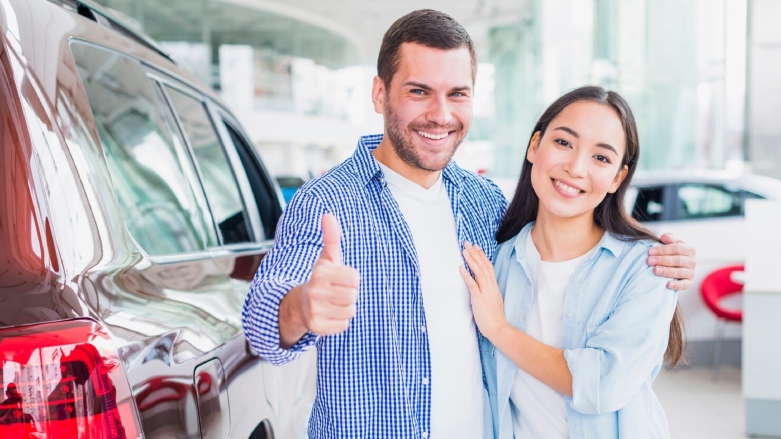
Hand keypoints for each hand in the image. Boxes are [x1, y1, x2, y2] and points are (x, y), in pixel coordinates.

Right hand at [280, 214, 359, 344]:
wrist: (300, 305)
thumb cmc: (321, 279)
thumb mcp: (327, 258)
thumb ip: (332, 237)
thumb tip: (328, 215)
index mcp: (320, 273)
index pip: (355, 277)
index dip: (351, 278)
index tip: (340, 278)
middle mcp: (315, 292)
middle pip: (353, 295)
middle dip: (348, 294)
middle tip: (336, 292)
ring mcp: (314, 310)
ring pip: (350, 311)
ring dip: (345, 308)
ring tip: (332, 303)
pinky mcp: (316, 327)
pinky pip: (343, 325)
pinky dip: (339, 322)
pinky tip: (329, 315)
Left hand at [459, 242, 507, 340]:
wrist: (498, 328)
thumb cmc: (494, 317)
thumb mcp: (493, 300)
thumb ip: (488, 291)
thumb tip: (482, 285)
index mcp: (494, 286)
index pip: (488, 267)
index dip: (482, 256)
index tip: (477, 247)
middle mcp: (491, 286)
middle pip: (483, 266)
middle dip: (475, 253)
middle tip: (468, 243)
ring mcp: (485, 292)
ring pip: (479, 272)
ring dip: (471, 260)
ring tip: (464, 251)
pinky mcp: (479, 298)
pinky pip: (472, 284)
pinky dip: (467, 275)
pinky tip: (461, 267)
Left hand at [647, 232, 696, 289]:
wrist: (675, 265)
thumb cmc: (671, 252)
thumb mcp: (670, 243)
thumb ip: (669, 238)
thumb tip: (664, 237)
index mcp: (689, 249)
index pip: (677, 248)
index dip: (663, 249)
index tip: (650, 251)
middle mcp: (692, 261)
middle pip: (678, 260)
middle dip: (662, 260)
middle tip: (649, 261)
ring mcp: (691, 273)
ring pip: (680, 272)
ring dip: (667, 271)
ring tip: (655, 270)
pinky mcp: (688, 283)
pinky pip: (684, 285)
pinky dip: (677, 285)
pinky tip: (668, 284)